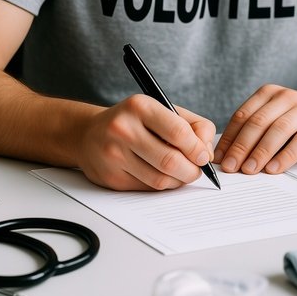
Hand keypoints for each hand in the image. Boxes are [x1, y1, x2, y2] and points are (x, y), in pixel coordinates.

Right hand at [77, 95, 215, 190]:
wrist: (89, 134)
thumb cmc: (134, 121)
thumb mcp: (162, 110)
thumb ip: (193, 125)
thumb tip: (207, 152)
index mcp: (140, 106)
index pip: (178, 131)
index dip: (197, 148)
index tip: (204, 156)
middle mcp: (123, 129)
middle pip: (170, 160)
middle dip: (191, 170)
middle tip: (197, 170)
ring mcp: (114, 154)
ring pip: (159, 179)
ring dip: (178, 181)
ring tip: (182, 173)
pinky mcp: (111, 177)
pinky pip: (147, 188)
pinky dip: (162, 186)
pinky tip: (162, 176)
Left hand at [213, 85, 296, 175]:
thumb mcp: (274, 116)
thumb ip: (254, 130)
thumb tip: (227, 155)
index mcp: (269, 93)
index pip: (243, 115)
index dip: (230, 138)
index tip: (220, 158)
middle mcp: (285, 97)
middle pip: (258, 122)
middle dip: (241, 146)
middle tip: (231, 167)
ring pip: (277, 130)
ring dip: (261, 152)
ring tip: (249, 170)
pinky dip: (285, 157)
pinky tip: (274, 169)